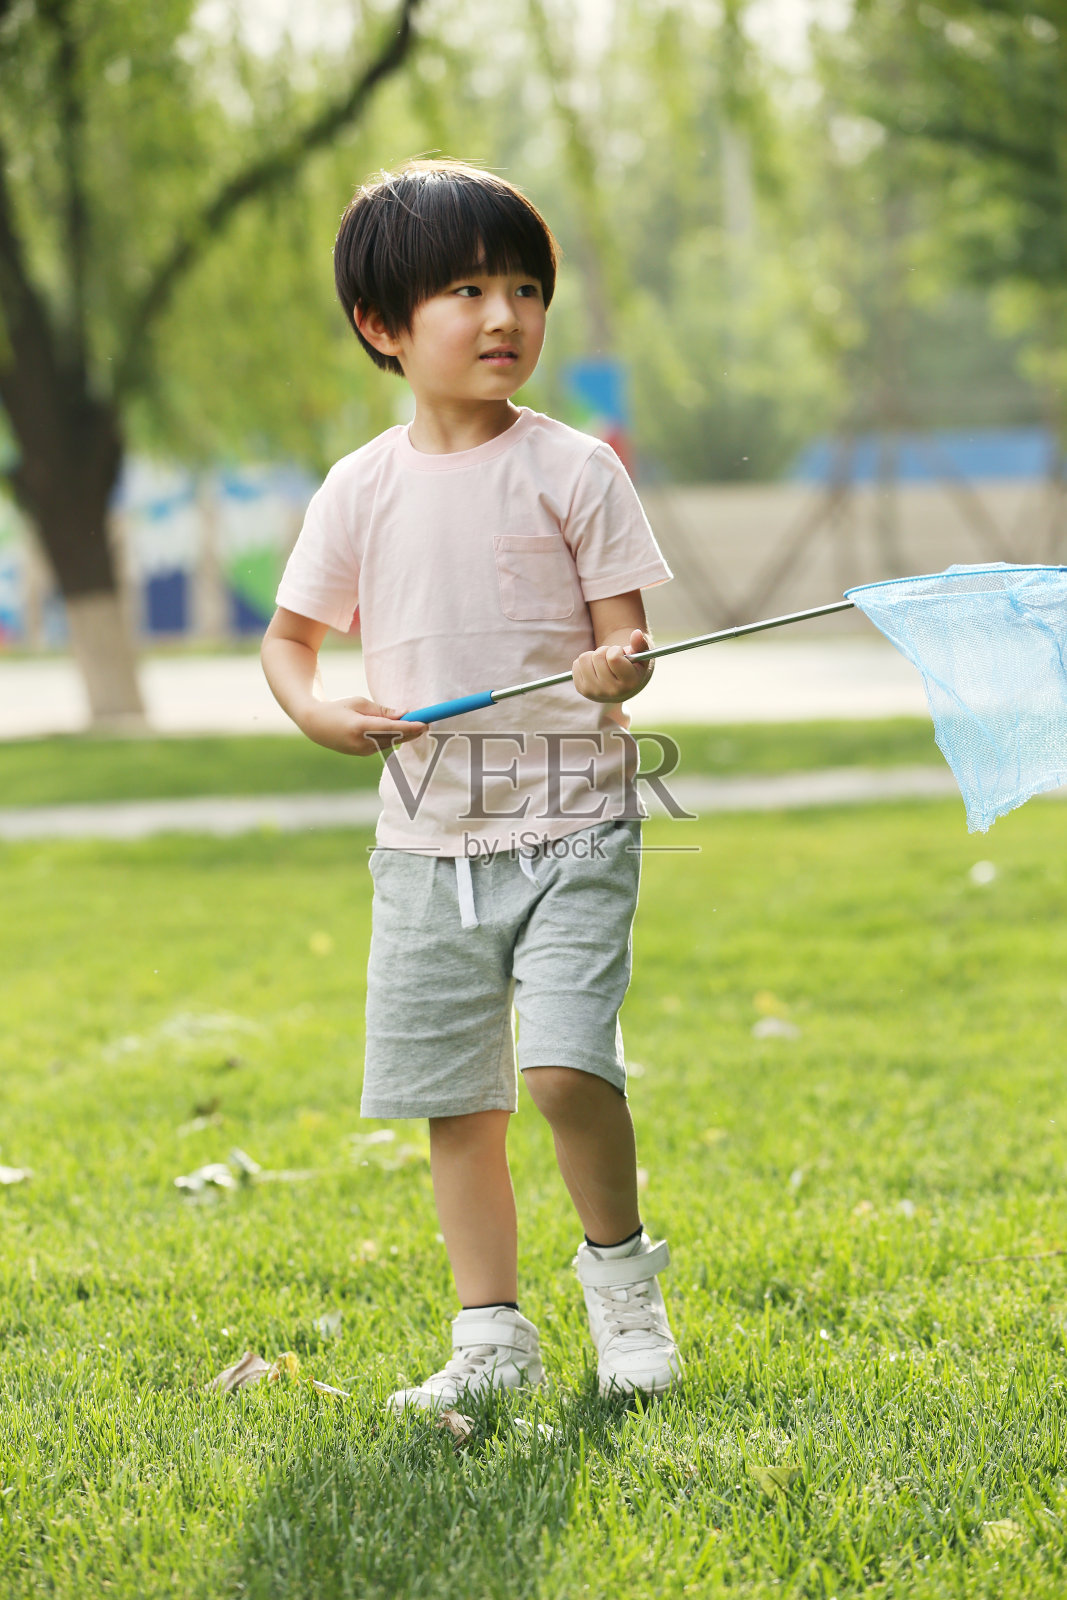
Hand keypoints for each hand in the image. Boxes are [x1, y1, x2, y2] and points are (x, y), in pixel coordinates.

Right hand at [301, 696, 425, 756]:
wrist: (315, 725)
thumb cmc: (339, 708)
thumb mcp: (359, 703)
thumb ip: (382, 711)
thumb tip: (404, 713)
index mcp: (359, 727)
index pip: (390, 729)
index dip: (409, 727)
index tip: (424, 724)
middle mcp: (361, 743)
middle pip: (394, 738)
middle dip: (411, 732)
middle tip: (427, 723)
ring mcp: (361, 751)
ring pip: (390, 742)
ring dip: (404, 735)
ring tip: (417, 725)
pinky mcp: (363, 754)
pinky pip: (383, 745)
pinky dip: (393, 738)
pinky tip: (402, 732)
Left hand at [572, 629, 653, 703]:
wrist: (622, 687)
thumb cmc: (632, 667)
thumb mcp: (641, 656)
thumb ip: (640, 644)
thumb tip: (636, 633)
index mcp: (630, 683)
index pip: (613, 657)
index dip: (616, 650)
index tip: (620, 654)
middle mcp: (612, 691)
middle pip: (597, 656)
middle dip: (604, 651)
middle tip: (611, 659)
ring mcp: (595, 692)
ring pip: (584, 658)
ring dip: (593, 656)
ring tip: (603, 663)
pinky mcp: (582, 690)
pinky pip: (576, 665)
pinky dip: (585, 663)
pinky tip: (595, 669)